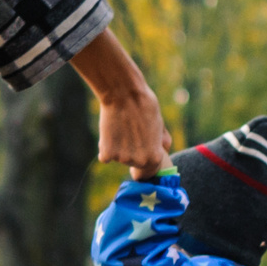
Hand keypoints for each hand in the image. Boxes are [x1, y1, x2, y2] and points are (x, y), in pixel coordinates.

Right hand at [70, 28, 170, 170]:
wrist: (124, 94)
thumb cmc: (144, 106)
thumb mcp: (160, 125)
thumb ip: (161, 143)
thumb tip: (162, 151)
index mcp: (155, 157)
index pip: (148, 171)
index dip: (143, 163)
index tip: (139, 155)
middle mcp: (139, 162)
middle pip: (132, 164)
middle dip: (131, 153)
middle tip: (129, 134)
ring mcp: (122, 159)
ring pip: (118, 158)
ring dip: (117, 148)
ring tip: (121, 127)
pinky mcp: (107, 153)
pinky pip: (104, 156)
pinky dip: (105, 147)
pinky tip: (110, 131)